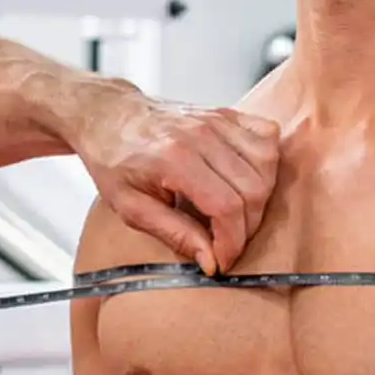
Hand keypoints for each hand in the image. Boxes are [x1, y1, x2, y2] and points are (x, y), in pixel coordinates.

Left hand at [71, 89, 281, 273]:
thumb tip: (210, 261)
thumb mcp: (130, 207)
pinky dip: (267, 163)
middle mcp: (200, 135)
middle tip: (228, 242)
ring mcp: (216, 120)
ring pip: (267, 164)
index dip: (232, 241)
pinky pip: (267, 135)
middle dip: (247, 226)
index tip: (223, 260)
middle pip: (253, 189)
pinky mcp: (225, 113)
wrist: (108, 116)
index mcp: (173, 159)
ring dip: (261, 198)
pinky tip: (247, 180)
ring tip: (237, 215)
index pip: (226, 206)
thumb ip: (173, 233)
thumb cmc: (113, 160)